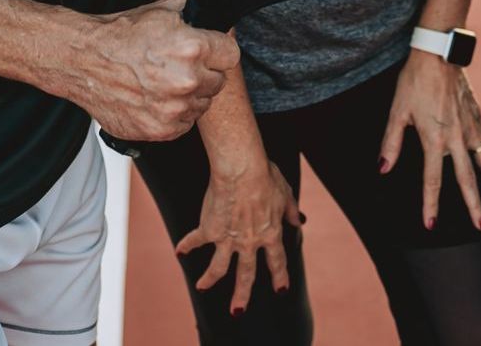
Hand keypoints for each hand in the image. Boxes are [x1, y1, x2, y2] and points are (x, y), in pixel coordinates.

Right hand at [67, 0, 239, 140]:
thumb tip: (197, 10)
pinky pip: (183, 124)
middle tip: (180, 67)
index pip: (230, 56)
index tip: (209, 53)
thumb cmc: (118, 35)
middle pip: (218, 82)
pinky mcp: (159, 129)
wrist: (82, 61)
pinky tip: (156, 99)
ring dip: (189, 96)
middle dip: (203, 73)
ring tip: (164, 83)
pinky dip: (174, 115)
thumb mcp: (158, 12)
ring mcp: (173, 109)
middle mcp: (187, 81)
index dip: (218, 52)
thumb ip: (187, 13)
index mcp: (193, 48)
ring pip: (202, 105)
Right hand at [176, 151, 301, 315]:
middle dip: (241, 295)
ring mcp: (228, 238)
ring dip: (209, 279)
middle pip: (246, 274)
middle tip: (237, 311)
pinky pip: (195, 240)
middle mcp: (249, 241)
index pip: (277, 261)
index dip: (279, 277)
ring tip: (202, 287)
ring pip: (218, 267)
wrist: (242, 170)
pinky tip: (179, 251)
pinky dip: (186, 246)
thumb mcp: (286, 194)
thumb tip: (301, 221)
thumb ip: (292, 211)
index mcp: (270, 233)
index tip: (280, 291)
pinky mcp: (210, 229)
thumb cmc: (266, 177)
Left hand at [379, 51, 480, 231]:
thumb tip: (382, 169)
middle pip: (467, 179)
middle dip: (474, 206)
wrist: (439, 54)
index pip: (432, 180)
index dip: (430, 204)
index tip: (431, 225)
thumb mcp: (397, 112)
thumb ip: (391, 143)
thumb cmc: (414, 82)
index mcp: (434, 139)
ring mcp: (470, 127)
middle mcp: (456, 138)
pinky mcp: (476, 116)